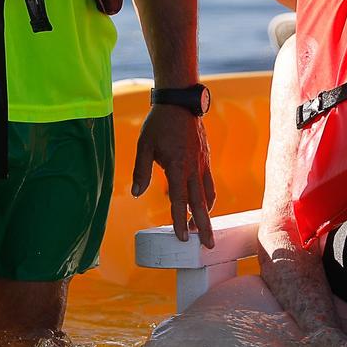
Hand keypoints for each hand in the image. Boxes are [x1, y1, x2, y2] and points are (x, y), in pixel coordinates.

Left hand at [132, 102, 215, 245]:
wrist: (180, 101)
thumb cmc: (159, 123)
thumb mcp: (144, 145)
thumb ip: (141, 171)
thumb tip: (137, 193)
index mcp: (177, 167)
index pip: (179, 201)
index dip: (180, 221)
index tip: (182, 238)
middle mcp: (193, 168)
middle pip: (201, 204)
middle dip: (204, 226)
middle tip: (208, 245)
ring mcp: (202, 163)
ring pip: (209, 194)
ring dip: (206, 212)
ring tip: (202, 227)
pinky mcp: (206, 158)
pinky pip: (209, 182)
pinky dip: (207, 196)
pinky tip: (202, 202)